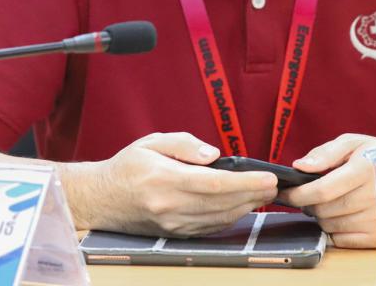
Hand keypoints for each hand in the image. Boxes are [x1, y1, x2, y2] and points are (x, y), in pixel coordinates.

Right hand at [67, 132, 277, 236]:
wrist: (100, 198)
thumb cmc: (128, 166)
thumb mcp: (152, 142)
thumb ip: (184, 145)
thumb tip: (214, 155)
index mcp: (164, 180)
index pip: (214, 184)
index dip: (245, 182)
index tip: (268, 176)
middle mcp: (169, 206)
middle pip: (222, 203)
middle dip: (253, 194)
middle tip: (275, 185)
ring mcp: (172, 224)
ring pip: (219, 219)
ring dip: (245, 207)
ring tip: (263, 193)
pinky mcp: (174, 234)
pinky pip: (209, 228)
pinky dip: (229, 218)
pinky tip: (241, 206)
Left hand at [280, 133, 375, 248]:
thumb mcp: (355, 143)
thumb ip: (325, 152)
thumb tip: (299, 166)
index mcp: (365, 169)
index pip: (322, 189)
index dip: (298, 193)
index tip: (285, 192)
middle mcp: (373, 196)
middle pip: (323, 209)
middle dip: (307, 204)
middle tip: (306, 196)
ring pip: (330, 225)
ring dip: (319, 216)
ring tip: (324, 203)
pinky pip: (342, 239)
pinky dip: (333, 229)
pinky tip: (339, 215)